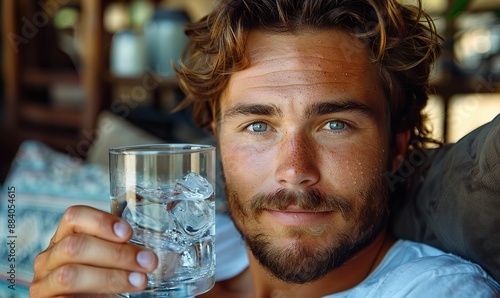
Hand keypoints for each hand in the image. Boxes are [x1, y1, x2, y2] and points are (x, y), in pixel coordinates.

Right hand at [30, 205, 157, 296]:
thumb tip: (151, 253)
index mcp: (64, 238)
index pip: (74, 217)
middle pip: (75, 245)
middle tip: (147, 261)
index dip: (101, 221)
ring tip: (140, 281)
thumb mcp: (108, 261)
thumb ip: (121, 250)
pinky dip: (94, 296)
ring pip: (70, 274)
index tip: (128, 232)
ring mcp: (44, 282)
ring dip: (111, 277)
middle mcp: (49, 258)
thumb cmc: (100, 283)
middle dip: (117, 253)